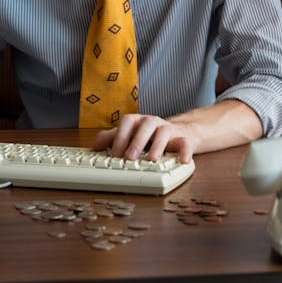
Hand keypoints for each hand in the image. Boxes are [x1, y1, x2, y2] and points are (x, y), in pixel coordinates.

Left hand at [93, 100, 263, 161]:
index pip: (128, 122)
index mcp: (139, 121)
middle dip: (137, 141)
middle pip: (146, 124)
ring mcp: (170, 130)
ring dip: (157, 145)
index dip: (120, 136)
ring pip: (164, 131)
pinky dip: (185, 152)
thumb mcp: (130, 136)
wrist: (180, 134)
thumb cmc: (150, 137)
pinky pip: (187, 143)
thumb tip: (94, 146)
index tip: (114, 154)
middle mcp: (154, 122)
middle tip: (129, 157)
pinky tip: (182, 161)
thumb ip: (112, 139)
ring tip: (152, 159)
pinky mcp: (185, 139)